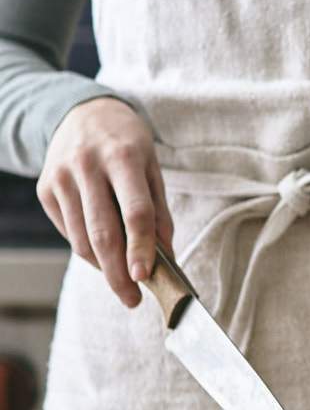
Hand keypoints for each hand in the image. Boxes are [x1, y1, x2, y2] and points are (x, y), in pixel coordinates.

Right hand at [36, 97, 173, 306]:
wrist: (82, 111)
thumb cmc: (127, 143)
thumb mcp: (153, 167)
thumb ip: (159, 211)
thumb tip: (164, 256)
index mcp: (123, 157)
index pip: (135, 212)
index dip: (141, 247)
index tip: (146, 277)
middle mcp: (87, 166)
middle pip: (103, 233)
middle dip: (118, 273)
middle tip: (132, 298)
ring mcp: (61, 178)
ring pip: (82, 239)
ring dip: (104, 267)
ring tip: (123, 280)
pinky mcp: (44, 189)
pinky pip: (69, 231)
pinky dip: (88, 250)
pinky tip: (104, 253)